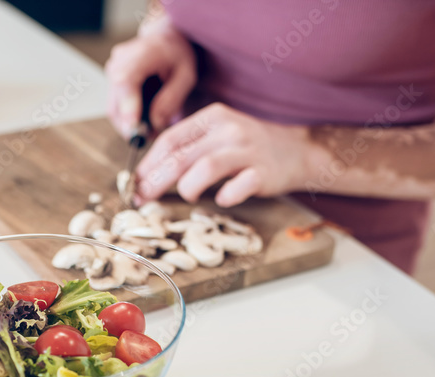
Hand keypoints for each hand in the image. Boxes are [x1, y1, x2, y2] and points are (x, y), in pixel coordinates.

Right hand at [104, 22, 196, 137]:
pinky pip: (115, 105)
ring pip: (113, 108)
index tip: (134, 131)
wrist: (166, 40)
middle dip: (131, 126)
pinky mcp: (111, 79)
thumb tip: (155, 124)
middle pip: (116, 102)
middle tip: (149, 138)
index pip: (126, 82)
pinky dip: (127, 117)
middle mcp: (120, 61)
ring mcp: (112, 69)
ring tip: (150, 130)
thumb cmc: (178, 57)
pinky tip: (143, 120)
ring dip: (128, 125)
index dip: (128, 109)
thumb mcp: (186, 77)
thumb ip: (171, 100)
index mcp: (142, 54)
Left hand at [135, 103, 312, 206]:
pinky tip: (222, 200)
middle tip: (144, 198)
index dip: (149, 163)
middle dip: (157, 180)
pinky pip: (239, 186)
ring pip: (206, 168)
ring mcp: (247, 150)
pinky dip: (226, 196)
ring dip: (188, 187)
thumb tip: (152, 173)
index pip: (171, 139)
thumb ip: (190, 148)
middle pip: (182, 156)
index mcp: (213, 118)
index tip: (136, 182)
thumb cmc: (251, 147)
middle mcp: (229, 130)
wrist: (299, 151)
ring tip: (187, 195)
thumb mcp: (219, 135)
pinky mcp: (264, 172)